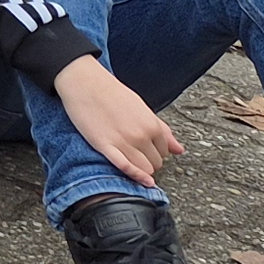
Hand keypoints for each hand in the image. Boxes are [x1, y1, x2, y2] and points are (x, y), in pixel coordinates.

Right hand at [52, 56, 184, 186]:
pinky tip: (143, 182)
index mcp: (153, 125)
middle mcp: (141, 135)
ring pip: (144, 169)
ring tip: (130, 160)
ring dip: (141, 169)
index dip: (155, 152)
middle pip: (155, 163)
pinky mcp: (105, 146)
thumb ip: (163, 130)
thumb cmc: (112, 93)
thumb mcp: (143, 109)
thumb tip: (180, 150)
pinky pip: (126, 167)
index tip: (145, 149)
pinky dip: (136, 177)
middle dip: (148, 161)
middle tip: (135, 153)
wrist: (84, 82)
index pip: (164, 152)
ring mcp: (124, 141)